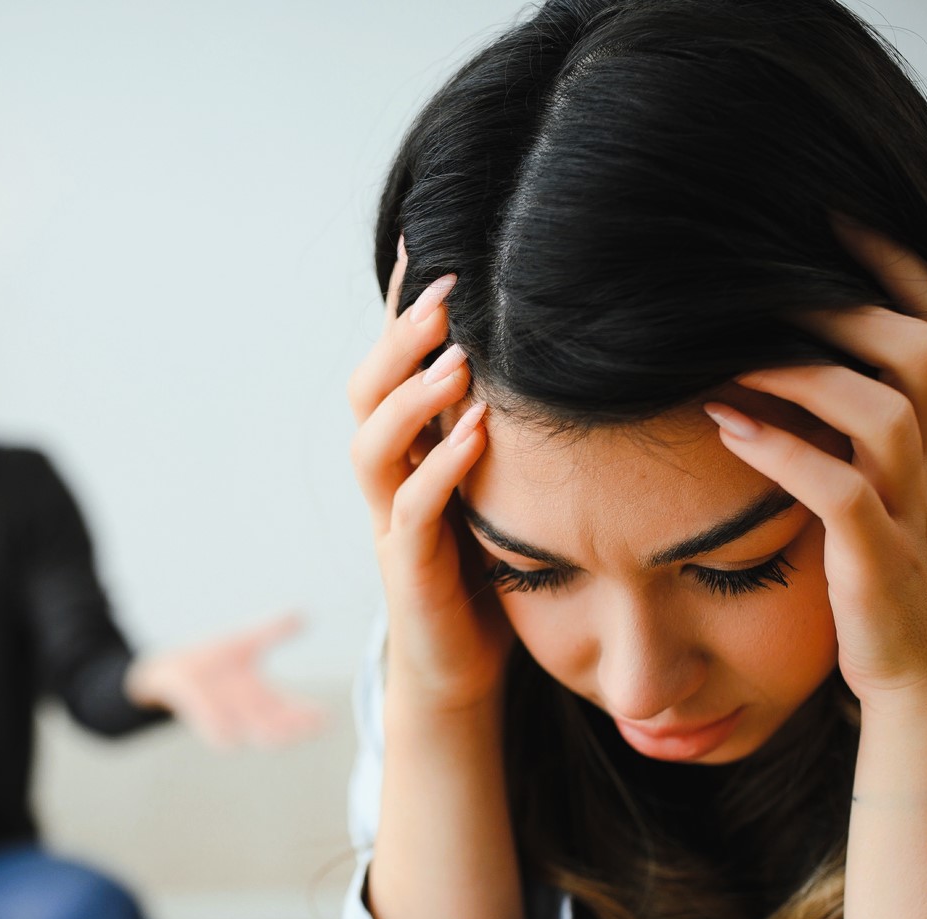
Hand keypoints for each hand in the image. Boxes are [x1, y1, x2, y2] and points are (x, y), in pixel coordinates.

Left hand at [124, 612, 326, 749]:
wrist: (171, 668)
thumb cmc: (212, 661)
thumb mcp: (246, 643)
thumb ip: (274, 632)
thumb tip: (303, 615)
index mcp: (261, 698)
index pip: (291, 710)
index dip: (309, 716)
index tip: (328, 717)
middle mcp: (246, 712)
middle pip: (275, 727)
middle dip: (292, 727)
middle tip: (309, 725)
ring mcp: (224, 715)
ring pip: (247, 734)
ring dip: (260, 733)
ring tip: (277, 732)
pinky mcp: (200, 714)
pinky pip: (213, 728)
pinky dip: (221, 728)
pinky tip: (232, 731)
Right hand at [351, 237, 512, 713]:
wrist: (465, 668)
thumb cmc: (491, 567)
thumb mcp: (503, 482)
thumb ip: (508, 422)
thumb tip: (561, 346)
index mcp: (408, 450)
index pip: (394, 364)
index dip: (401, 305)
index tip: (431, 242)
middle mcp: (388, 478)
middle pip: (366, 391)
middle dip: (400, 337)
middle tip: (445, 288)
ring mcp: (390, 524)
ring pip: (372, 445)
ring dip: (411, 396)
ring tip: (456, 357)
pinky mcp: (408, 572)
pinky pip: (411, 512)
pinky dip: (440, 469)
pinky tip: (478, 434)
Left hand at [704, 220, 926, 715]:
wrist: (922, 684)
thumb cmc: (885, 580)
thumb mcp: (887, 487)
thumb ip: (866, 420)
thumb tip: (804, 349)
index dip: (897, 261)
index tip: (831, 212)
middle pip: (924, 347)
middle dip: (850, 301)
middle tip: (767, 271)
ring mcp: (913, 513)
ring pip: (886, 412)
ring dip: (805, 373)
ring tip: (731, 352)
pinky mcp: (879, 565)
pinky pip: (840, 494)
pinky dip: (784, 454)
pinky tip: (728, 427)